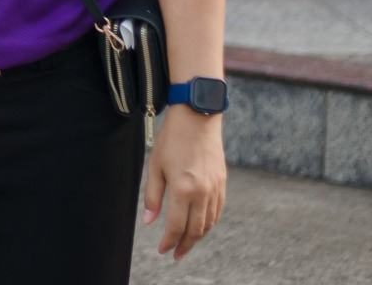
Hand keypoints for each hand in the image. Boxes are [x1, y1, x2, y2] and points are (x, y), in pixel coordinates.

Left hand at [142, 108, 225, 259]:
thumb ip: (152, 196)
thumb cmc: (172, 139)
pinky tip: (201, 225)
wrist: (198, 117)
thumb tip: (149, 222)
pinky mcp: (222, 182)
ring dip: (198, 237)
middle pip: (195, 230)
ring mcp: (215, 188)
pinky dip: (209, 223)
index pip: (177, 226)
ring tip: (186, 243)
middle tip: (175, 254)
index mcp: (183, 189)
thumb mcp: (155, 166)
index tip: (162, 250)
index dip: (169, 242)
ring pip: (208, 223)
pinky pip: (217, 210)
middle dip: (184, 245)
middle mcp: (202, 192)